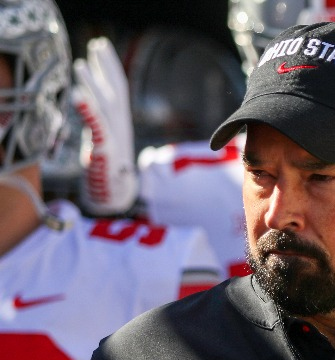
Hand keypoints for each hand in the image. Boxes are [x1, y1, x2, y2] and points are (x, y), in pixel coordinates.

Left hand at [72, 37, 137, 215]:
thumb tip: (91, 110)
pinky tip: (76, 94)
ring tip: (79, 65)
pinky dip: (87, 109)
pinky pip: (97, 127)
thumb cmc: (109, 179)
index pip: (117, 91)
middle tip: (98, 44)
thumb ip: (99, 129)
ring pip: (105, 106)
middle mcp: (120, 130)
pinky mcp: (106, 153)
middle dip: (107, 67)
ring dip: (92, 85)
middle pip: (116, 92)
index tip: (100, 48)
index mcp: (120, 126)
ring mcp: (114, 141)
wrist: (116, 202)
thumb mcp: (103, 148)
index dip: (109, 68)